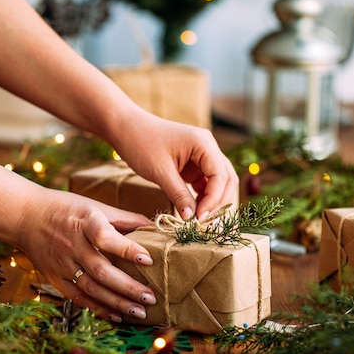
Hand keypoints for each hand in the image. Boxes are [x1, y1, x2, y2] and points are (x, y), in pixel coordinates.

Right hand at [17, 189, 156, 321]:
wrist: (25, 216)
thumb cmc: (67, 208)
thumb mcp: (95, 206)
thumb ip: (124, 219)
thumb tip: (154, 227)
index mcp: (85, 222)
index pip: (106, 238)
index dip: (127, 249)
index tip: (148, 259)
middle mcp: (72, 245)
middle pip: (101, 271)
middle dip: (128, 287)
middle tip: (151, 297)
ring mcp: (62, 264)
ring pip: (91, 288)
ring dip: (117, 302)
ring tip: (140, 312)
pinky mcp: (55, 278)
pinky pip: (77, 298)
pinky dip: (97, 309)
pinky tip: (117, 316)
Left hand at [113, 110, 238, 219]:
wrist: (126, 128)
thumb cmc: (141, 143)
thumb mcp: (160, 172)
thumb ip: (178, 194)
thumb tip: (191, 218)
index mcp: (203, 144)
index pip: (220, 176)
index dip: (213, 200)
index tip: (199, 218)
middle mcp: (208, 148)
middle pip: (227, 179)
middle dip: (219, 203)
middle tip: (206, 224)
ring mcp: (203, 156)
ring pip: (220, 182)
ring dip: (214, 202)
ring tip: (202, 221)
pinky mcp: (195, 164)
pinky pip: (207, 183)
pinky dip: (205, 198)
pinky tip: (195, 211)